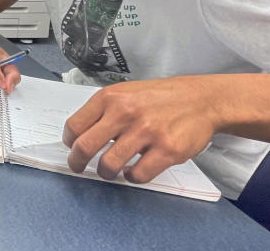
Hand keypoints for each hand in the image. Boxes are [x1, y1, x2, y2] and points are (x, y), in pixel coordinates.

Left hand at [62, 77, 220, 182]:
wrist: (200, 99)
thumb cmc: (158, 98)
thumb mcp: (125, 93)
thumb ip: (104, 111)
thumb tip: (80, 137)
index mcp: (110, 98)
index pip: (75, 125)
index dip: (69, 142)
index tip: (72, 148)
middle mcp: (125, 113)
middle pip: (85, 147)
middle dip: (77, 163)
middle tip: (79, 168)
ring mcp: (146, 132)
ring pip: (109, 165)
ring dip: (105, 173)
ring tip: (110, 171)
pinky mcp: (167, 150)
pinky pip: (138, 175)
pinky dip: (131, 177)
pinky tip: (133, 171)